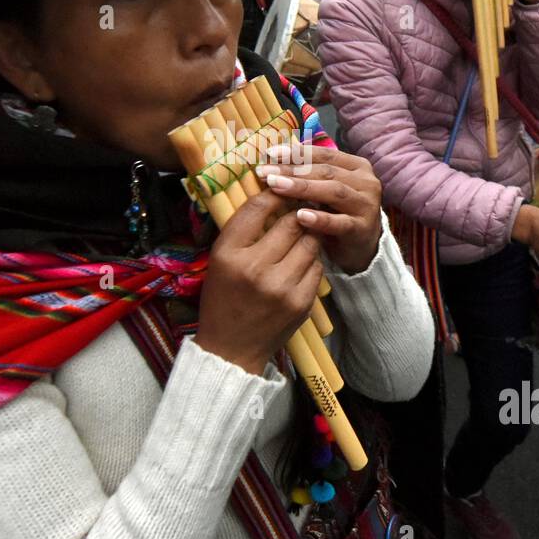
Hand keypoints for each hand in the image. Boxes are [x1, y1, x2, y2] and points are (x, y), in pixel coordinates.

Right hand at [196, 189, 323, 374]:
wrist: (231, 349)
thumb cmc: (222, 298)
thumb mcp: (220, 260)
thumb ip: (243, 230)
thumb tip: (274, 196)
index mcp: (229, 254)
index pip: (258, 209)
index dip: (274, 194)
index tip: (281, 189)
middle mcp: (255, 268)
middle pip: (291, 223)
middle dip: (297, 213)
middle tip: (300, 208)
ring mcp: (281, 287)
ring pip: (310, 243)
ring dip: (308, 236)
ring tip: (301, 237)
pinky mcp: (301, 303)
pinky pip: (317, 267)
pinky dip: (311, 262)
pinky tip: (300, 265)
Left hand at [257, 142, 382, 275]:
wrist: (362, 248)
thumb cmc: (338, 213)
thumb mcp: (325, 189)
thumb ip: (308, 174)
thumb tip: (273, 156)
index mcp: (356, 166)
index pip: (324, 154)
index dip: (297, 152)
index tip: (270, 153)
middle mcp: (366, 182)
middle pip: (326, 171)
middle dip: (293, 170)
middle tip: (265, 172)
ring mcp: (366, 205)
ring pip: (334, 191)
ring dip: (303, 188)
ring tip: (277, 187)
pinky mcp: (363, 228)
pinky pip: (340, 222)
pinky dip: (320, 218)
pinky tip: (300, 216)